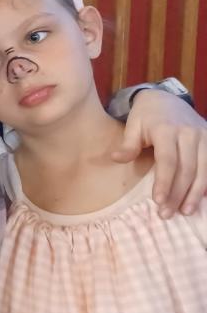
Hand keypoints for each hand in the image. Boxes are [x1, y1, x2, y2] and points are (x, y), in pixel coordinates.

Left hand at [111, 89, 206, 215]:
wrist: (167, 99)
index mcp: (166, 129)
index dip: (164, 181)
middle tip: (166, 214)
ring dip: (195, 193)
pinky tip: (199, 198)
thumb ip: (128, 144)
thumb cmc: (145, 116)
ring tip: (185, 211)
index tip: (157, 201)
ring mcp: (204, 136)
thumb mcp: (132, 125)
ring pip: (203, 169)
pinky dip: (206, 183)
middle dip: (177, 193)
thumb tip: (116, 158)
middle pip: (186, 169)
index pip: (167, 160)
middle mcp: (189, 133)